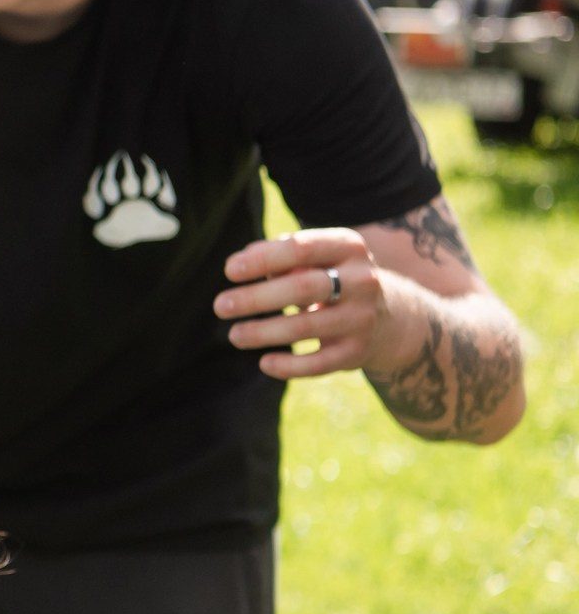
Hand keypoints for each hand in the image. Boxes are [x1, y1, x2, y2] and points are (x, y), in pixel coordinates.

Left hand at [216, 230, 409, 378]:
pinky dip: (290, 366)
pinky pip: (320, 363)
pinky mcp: (359, 351)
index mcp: (348, 248)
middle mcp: (362, 280)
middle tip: (220, 306)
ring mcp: (363, 317)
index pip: (300, 249)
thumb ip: (281, 254)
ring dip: (263, 332)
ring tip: (234, 335)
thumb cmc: (332, 276)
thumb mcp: (317, 256)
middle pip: (302, 288)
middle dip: (257, 298)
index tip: (229, 271)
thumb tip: (244, 259)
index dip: (262, 259)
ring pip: (306, 327)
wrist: (393, 317)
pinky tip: (265, 363)